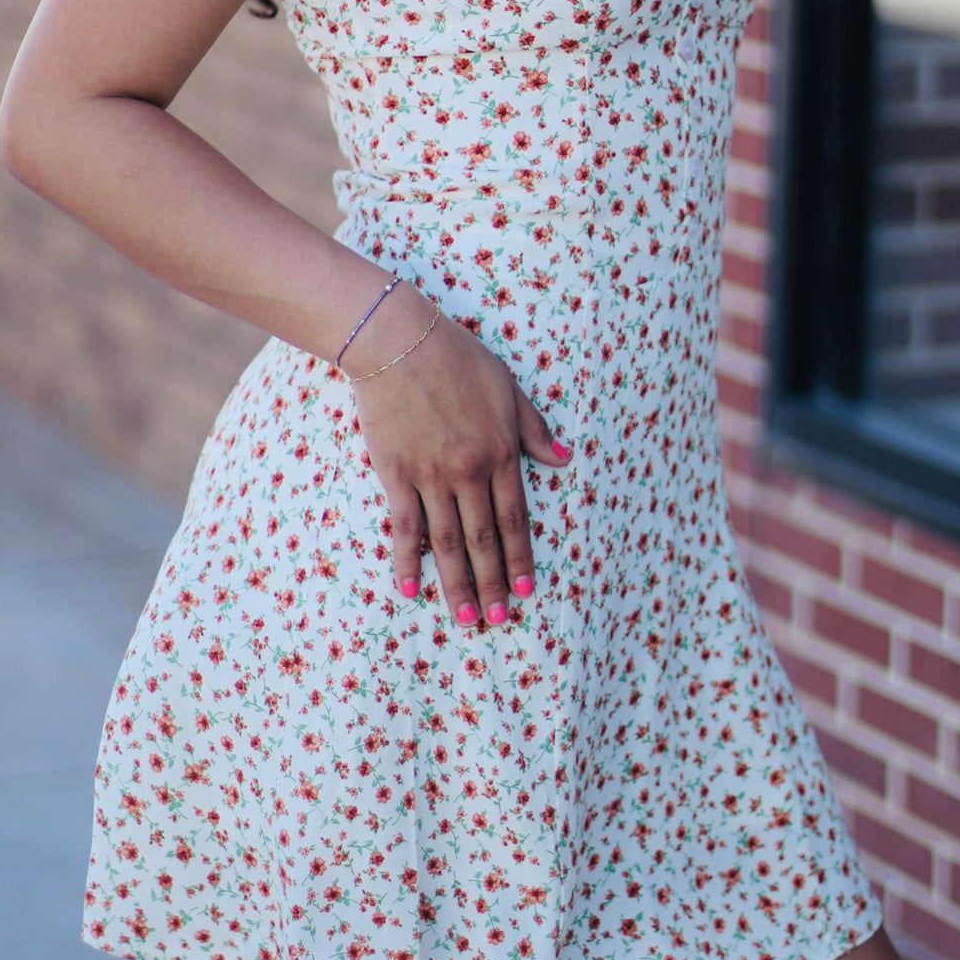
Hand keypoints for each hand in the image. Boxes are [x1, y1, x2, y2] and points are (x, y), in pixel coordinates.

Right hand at [341, 286, 570, 629]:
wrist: (398, 340)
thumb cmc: (457, 357)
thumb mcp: (508, 387)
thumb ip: (532, 428)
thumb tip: (563, 457)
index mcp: (499, 452)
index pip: (514, 517)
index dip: (521, 556)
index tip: (526, 589)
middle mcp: (468, 471)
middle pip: (482, 539)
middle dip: (492, 582)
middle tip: (497, 618)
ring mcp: (430, 476)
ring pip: (446, 542)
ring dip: (456, 583)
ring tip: (464, 617)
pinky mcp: (396, 473)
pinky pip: (404, 526)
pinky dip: (406, 560)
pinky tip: (411, 589)